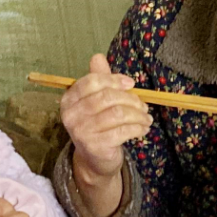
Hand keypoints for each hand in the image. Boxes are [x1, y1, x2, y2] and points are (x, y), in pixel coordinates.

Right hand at [59, 53, 151, 216]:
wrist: (95, 160)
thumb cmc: (98, 126)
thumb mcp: (97, 101)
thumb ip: (99, 79)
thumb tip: (97, 56)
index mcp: (69, 99)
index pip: (92, 82)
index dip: (114, 80)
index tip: (131, 84)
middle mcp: (71, 115)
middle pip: (107, 97)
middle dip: (131, 99)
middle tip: (143, 105)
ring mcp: (81, 131)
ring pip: (117, 114)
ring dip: (138, 115)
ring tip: (146, 118)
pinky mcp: (94, 146)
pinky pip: (122, 131)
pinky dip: (138, 128)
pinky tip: (144, 128)